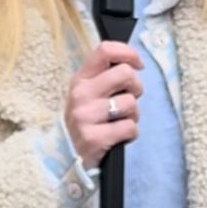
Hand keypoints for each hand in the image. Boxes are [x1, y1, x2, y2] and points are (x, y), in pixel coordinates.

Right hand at [64, 41, 142, 169]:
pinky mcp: (94, 138)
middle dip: (136, 87)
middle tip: (129, 98)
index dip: (128, 53)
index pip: (104, 50)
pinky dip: (130, 134)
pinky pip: (130, 128)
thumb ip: (105, 76)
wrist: (68, 157)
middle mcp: (80, 94)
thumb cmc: (87, 120)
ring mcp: (85, 116)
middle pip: (125, 73)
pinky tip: (118, 136)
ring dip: (133, 114)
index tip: (138, 65)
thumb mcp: (88, 94)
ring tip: (120, 121)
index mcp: (80, 79)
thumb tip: (132, 62)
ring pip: (130, 103)